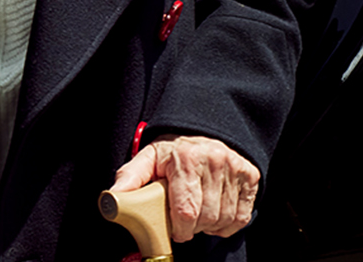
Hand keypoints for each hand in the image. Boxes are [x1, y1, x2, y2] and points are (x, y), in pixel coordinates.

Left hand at [110, 134, 260, 241]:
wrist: (202, 131)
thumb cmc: (173, 151)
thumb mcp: (148, 158)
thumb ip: (130, 177)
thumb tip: (112, 198)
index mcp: (185, 159)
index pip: (186, 210)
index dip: (180, 229)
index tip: (176, 230)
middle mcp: (213, 161)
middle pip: (206, 217)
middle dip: (193, 227)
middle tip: (185, 220)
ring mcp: (234, 169)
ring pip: (225, 219)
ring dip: (211, 226)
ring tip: (199, 215)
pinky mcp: (250, 176)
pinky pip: (242, 216)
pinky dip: (229, 224)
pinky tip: (216, 214)